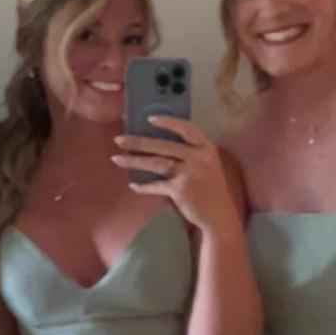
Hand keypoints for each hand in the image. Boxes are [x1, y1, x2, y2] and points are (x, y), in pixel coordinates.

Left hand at [112, 116, 237, 232]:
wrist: (219, 215)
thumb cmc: (210, 189)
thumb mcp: (206, 165)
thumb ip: (190, 154)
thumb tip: (159, 144)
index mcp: (206, 148)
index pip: (186, 128)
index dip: (168, 122)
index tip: (149, 119)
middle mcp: (198, 157)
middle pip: (163, 145)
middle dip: (138, 142)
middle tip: (119, 139)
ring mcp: (189, 173)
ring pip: (156, 162)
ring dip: (134, 161)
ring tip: (116, 159)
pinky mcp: (180, 189)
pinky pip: (156, 185)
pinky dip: (143, 186)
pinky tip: (133, 185)